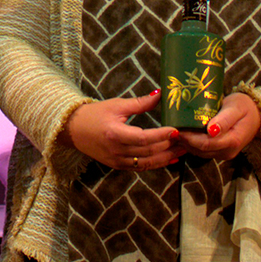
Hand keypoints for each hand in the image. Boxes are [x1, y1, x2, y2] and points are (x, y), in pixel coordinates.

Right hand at [65, 90, 181, 170]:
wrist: (73, 129)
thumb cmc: (94, 114)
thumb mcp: (116, 105)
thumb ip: (140, 103)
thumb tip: (160, 95)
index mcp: (115, 134)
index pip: (144, 138)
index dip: (162, 136)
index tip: (177, 130)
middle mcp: (117, 151)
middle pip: (149, 151)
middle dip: (169, 146)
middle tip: (187, 139)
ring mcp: (118, 161)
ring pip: (148, 163)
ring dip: (167, 157)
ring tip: (184, 150)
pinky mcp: (118, 166)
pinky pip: (141, 167)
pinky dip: (157, 164)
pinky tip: (170, 159)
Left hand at [174, 92, 259, 160]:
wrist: (257, 114)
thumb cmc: (245, 107)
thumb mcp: (236, 108)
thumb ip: (224, 120)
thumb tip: (211, 131)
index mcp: (232, 141)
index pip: (204, 144)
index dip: (188, 138)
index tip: (176, 127)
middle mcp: (227, 151)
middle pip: (200, 150)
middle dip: (184, 140)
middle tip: (171, 127)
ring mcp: (224, 153)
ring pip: (200, 152)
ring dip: (187, 143)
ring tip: (175, 129)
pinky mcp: (221, 151)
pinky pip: (203, 150)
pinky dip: (193, 143)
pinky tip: (185, 132)